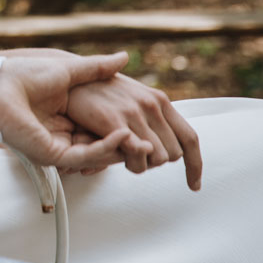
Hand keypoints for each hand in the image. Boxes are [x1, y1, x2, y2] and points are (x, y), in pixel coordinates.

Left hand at [0, 51, 135, 172]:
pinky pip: (84, 156)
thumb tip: (124, 57)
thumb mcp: (67, 70)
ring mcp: (58, 148)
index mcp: (67, 121)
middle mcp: (63, 138)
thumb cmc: (21, 75)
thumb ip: (96, 69)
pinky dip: (106, 149)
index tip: (147, 123)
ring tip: (146, 140)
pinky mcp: (51, 154)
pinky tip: (123, 136)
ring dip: (125, 150)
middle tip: (154, 138)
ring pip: (100, 157)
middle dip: (133, 146)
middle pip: (105, 149)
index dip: (127, 129)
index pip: (105, 133)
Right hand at [66, 71, 202, 189]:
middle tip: (134, 156)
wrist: (68, 77)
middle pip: (173, 154)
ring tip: (122, 154)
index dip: (195, 166)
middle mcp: (151, 105)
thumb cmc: (98, 91)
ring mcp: (134, 112)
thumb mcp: (132, 97)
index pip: (190, 138)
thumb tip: (167, 147)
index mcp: (159, 99)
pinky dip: (130, 162)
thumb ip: (151, 117)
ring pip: (156, 160)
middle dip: (155, 161)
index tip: (194, 185)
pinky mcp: (113, 121)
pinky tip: (117, 157)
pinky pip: (136, 156)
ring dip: (141, 164)